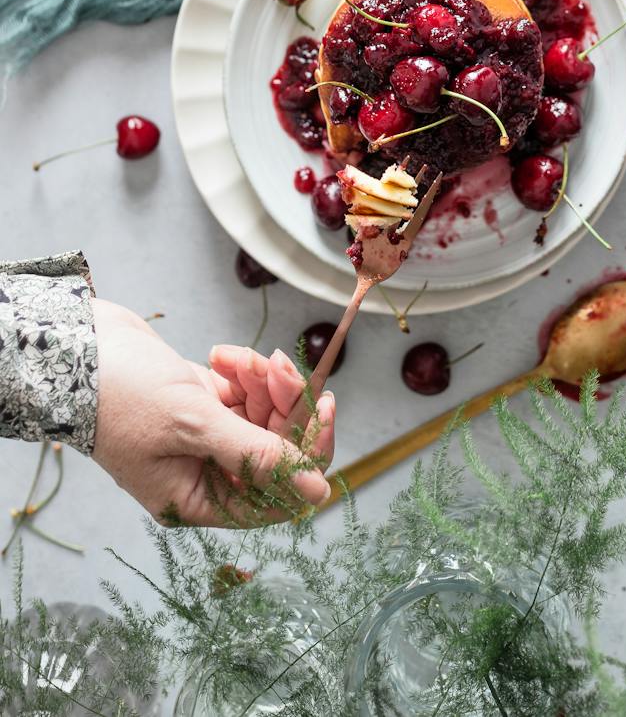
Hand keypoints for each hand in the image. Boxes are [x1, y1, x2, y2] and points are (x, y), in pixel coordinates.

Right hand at [92, 300, 334, 526]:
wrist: (77, 348)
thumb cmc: (121, 394)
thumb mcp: (195, 425)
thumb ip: (259, 456)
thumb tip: (317, 490)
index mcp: (199, 500)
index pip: (277, 493)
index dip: (307, 454)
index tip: (326, 408)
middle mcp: (206, 474)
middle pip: (276, 447)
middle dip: (284, 403)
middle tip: (278, 367)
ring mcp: (206, 436)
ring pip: (265, 414)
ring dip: (262, 380)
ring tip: (238, 359)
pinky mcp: (204, 403)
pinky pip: (245, 392)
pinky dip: (242, 370)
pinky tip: (220, 356)